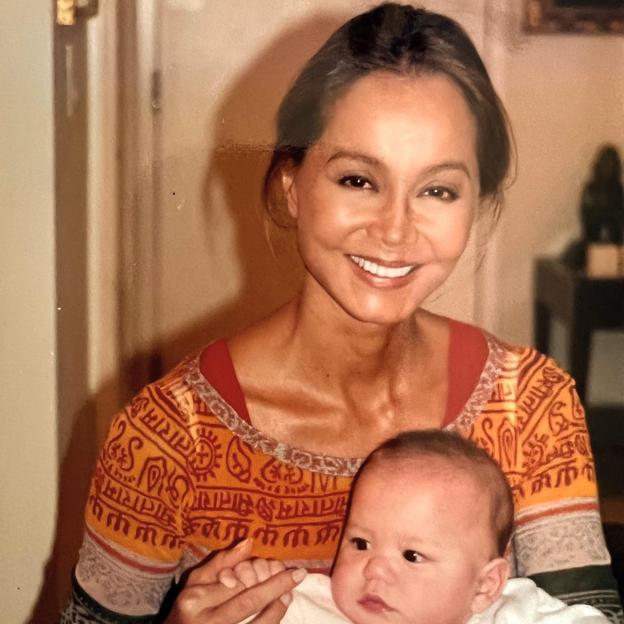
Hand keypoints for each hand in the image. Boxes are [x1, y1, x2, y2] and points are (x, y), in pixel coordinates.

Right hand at [164, 539, 306, 623]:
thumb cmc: (187, 608)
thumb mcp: (195, 582)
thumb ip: (221, 561)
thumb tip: (249, 543)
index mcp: (194, 600)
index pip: (232, 583)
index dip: (257, 575)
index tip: (280, 566)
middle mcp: (206, 622)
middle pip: (246, 603)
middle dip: (275, 587)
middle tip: (298, 574)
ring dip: (277, 608)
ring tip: (289, 594)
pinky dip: (270, 622)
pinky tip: (279, 609)